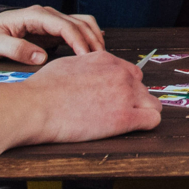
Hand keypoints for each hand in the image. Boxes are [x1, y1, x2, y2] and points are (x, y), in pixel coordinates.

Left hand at [0, 5, 104, 62]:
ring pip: (82, 22)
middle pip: (79, 23)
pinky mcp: (53, 27)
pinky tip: (96, 48)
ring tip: (101, 57)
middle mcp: (46, 14)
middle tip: (101, 62)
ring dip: (94, 37)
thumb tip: (42, 57)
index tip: (85, 58)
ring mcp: (51, 19)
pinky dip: (90, 35)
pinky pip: (77, 27)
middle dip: (92, 41)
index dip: (78, 41)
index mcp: (34, 15)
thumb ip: (16, 49)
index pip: (64, 26)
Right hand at [22, 50, 162, 145]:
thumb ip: (88, 65)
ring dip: (140, 112)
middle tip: (113, 112)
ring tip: (121, 122)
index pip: (131, 72)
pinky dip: (146, 125)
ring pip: (152, 104)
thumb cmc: (43, 88)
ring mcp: (125, 95)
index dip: (123, 87)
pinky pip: (152, 120)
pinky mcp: (124, 118)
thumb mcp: (68, 63)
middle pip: (142, 88)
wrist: (36, 106)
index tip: (113, 98)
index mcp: (106, 59)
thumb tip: (91, 71)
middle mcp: (120, 74)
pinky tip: (131, 128)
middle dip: (131, 100)